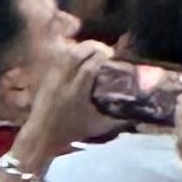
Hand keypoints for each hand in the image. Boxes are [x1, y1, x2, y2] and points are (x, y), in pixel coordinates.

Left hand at [14, 33, 107, 171]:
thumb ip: (118, 120)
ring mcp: (53, 75)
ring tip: (95, 50)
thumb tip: (138, 115)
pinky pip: (61, 56)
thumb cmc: (72, 131)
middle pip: (78, 53)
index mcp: (77, 92)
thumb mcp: (98, 126)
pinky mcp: (47, 74)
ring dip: (83, 47)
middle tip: (106, 50)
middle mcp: (64, 80)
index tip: (113, 56)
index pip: (90, 66)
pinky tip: (81, 55)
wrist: (42, 134)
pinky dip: (73, 52)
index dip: (102, 56)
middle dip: (94, 47)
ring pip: (68, 52)